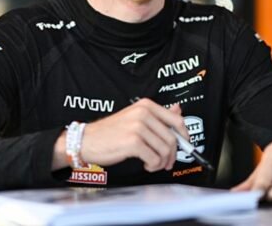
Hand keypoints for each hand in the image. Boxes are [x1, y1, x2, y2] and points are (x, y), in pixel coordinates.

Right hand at [71, 98, 188, 171]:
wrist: (86, 140)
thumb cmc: (110, 132)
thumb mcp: (134, 118)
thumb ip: (157, 116)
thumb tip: (179, 110)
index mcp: (146, 105)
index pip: (176, 120)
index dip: (184, 136)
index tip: (185, 145)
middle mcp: (143, 113)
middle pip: (172, 138)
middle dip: (173, 155)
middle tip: (167, 162)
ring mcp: (138, 127)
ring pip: (165, 150)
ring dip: (162, 162)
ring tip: (154, 164)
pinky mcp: (133, 142)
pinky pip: (154, 159)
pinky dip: (153, 166)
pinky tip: (146, 165)